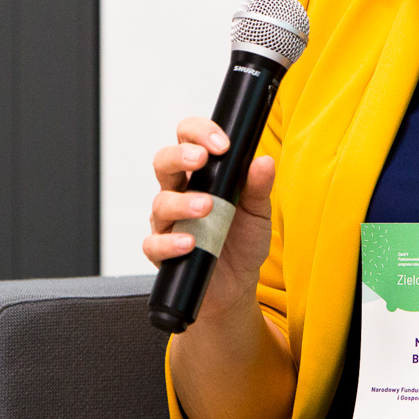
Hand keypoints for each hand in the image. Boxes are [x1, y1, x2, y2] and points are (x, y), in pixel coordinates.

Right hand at [143, 118, 275, 318]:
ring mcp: (168, 221)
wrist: (237, 285)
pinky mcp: (162, 251)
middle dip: (180, 155)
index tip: (222, 144)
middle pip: (164, 162)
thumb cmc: (243, 241)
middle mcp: (179, 192)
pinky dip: (170, 243)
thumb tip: (264, 161)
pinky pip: (154, 243)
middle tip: (201, 159)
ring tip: (206, 207)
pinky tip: (189, 243)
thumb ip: (259, 187)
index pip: (188, 139)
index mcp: (200, 175)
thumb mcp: (258, 212)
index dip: (199, 133)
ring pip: (160, 202)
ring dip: (182, 203)